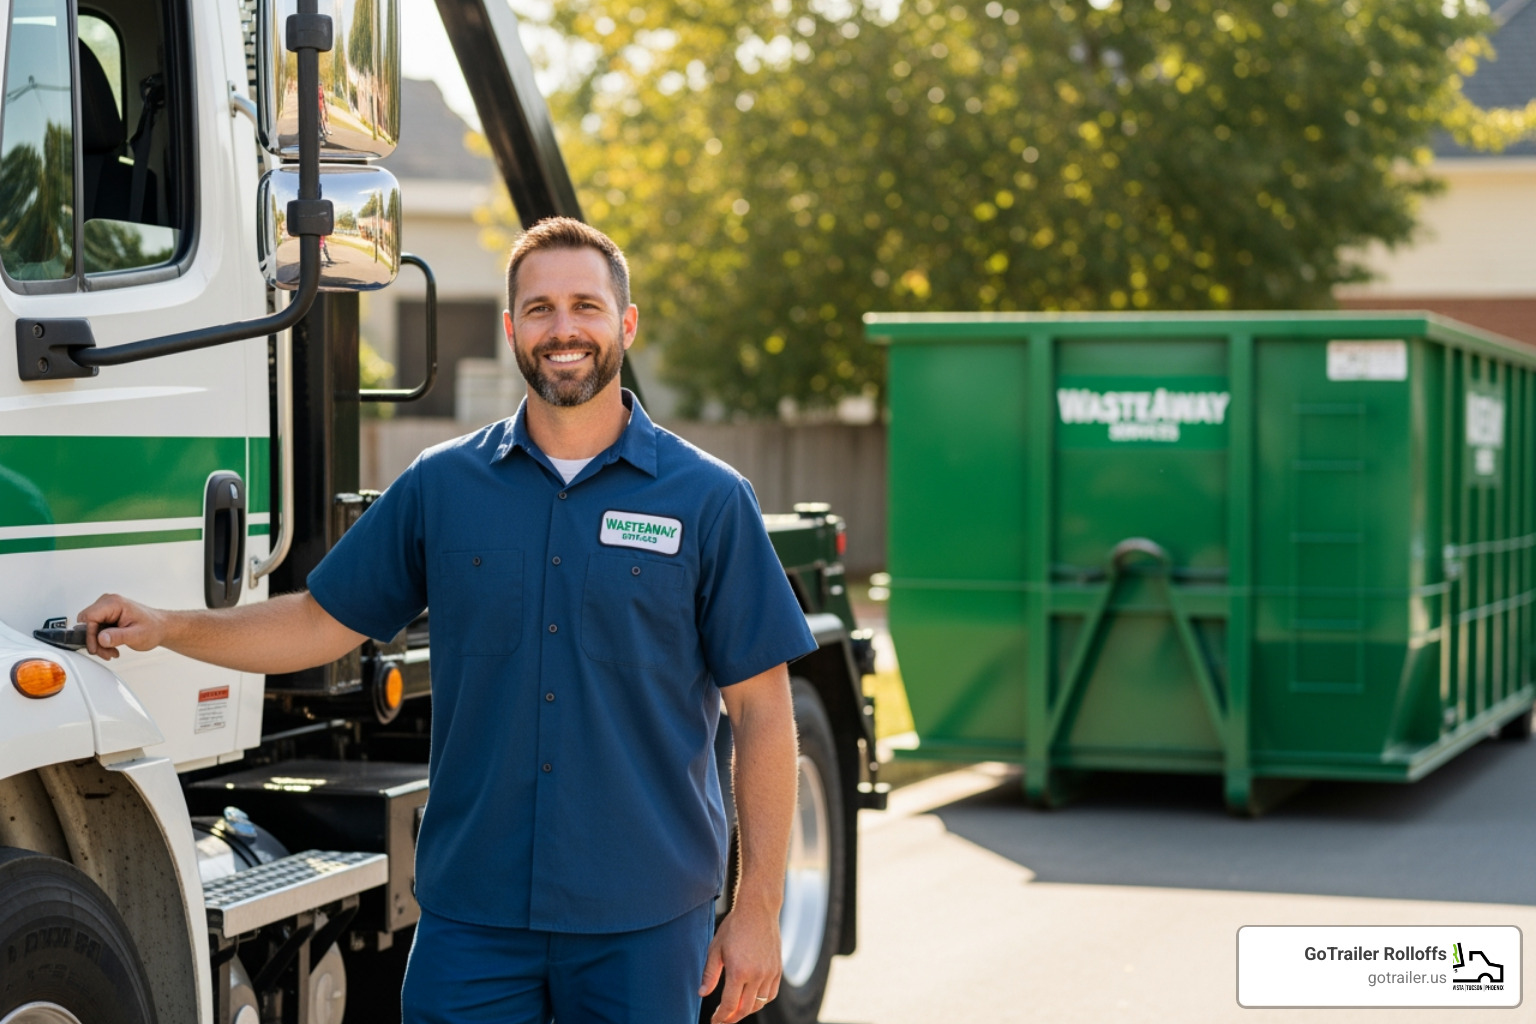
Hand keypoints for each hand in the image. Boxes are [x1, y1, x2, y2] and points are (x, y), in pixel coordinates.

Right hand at [78, 593, 166, 660]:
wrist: (161, 627)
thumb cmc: (153, 628)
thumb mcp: (137, 635)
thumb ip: (118, 637)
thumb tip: (100, 638)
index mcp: (114, 603)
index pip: (89, 618)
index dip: (89, 635)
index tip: (96, 649)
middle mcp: (108, 602)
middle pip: (87, 623)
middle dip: (94, 641)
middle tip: (106, 652)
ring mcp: (106, 608)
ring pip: (89, 628)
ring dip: (98, 643)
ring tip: (112, 651)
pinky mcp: (106, 615)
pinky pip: (95, 629)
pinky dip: (101, 641)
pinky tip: (112, 647)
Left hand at [699, 902, 780, 1022]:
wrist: (758, 911)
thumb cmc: (734, 927)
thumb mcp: (716, 949)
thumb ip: (710, 974)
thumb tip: (702, 993)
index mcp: (738, 971)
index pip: (729, 1005)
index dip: (721, 1017)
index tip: (715, 1021)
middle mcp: (756, 975)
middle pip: (745, 1009)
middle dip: (733, 1018)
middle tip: (724, 1021)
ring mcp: (769, 973)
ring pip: (759, 1004)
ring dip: (747, 1010)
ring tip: (736, 1011)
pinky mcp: (777, 969)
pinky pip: (771, 994)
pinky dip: (762, 1001)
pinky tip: (752, 999)